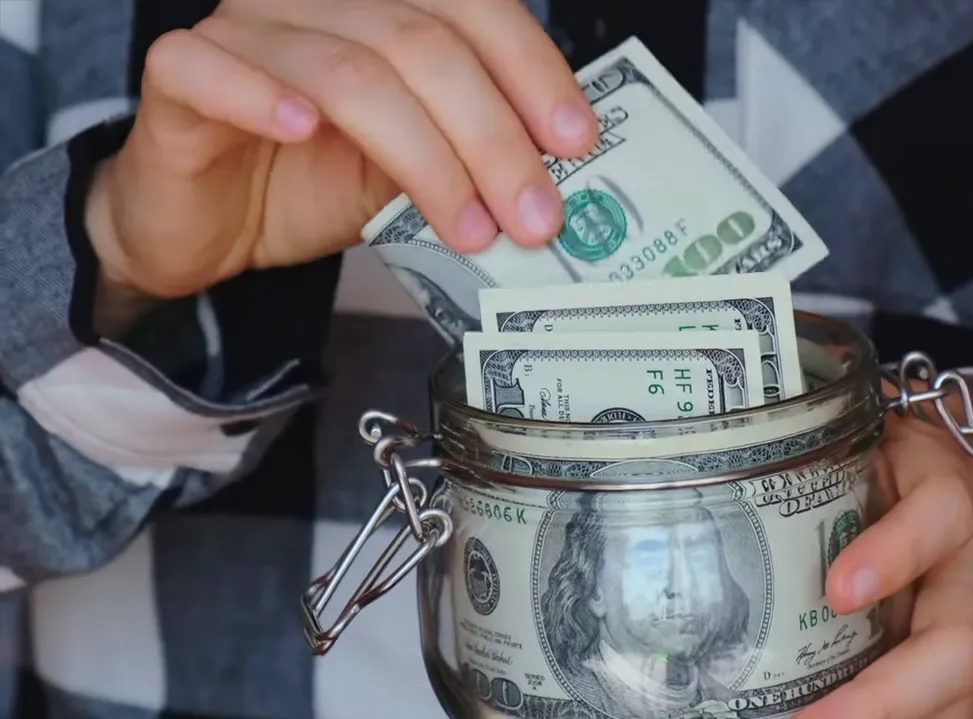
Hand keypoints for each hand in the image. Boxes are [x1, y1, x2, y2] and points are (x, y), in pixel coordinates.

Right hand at [87, 0, 597, 305]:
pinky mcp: (180, 74)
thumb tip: (556, 175)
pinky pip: (214, 70)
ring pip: (347, 70)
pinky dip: (266, 98)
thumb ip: (468, 154)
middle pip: (421, 43)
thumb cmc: (313, 185)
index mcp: (383, 8)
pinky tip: (308, 134)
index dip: (531, 69)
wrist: (212, 226)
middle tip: (535, 214)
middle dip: (493, 137)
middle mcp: (318, 2)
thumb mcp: (414, 171)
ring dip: (423, 155)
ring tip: (469, 224)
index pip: (472, 8)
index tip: (576, 141)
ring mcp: (246, 30)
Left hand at [798, 401, 972, 718]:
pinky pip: (948, 711)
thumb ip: (839, 453)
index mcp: (958, 495)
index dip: (892, 554)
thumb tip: (749, 470)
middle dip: (886, 695)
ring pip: (956, 694)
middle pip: (957, 644)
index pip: (938, 516)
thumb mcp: (893, 439)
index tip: (838, 591)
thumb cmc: (934, 468)